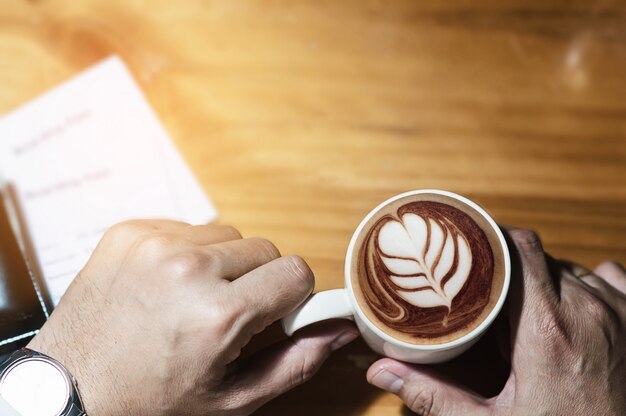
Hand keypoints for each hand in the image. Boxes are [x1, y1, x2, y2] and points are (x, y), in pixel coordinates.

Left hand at [28, 220, 357, 414]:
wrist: (70, 391)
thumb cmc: (150, 402)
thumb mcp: (232, 399)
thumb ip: (296, 361)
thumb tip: (339, 329)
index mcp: (218, 315)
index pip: (296, 272)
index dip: (290, 295)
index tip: (270, 313)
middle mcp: (187, 270)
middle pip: (265, 248)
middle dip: (256, 279)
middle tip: (226, 311)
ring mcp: (154, 244)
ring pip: (227, 234)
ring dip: (222, 262)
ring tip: (192, 298)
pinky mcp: (130, 231)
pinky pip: (187, 226)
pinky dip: (187, 251)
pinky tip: (166, 284)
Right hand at [366, 227, 625, 414]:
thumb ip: (433, 394)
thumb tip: (382, 372)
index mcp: (546, 330)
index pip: (520, 247)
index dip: (493, 239)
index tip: (471, 247)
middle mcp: (587, 310)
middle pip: (540, 258)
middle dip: (511, 271)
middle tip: (490, 295)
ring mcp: (619, 313)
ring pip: (571, 268)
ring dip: (546, 280)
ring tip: (527, 310)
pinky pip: (612, 277)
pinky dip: (590, 283)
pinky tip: (575, 306)